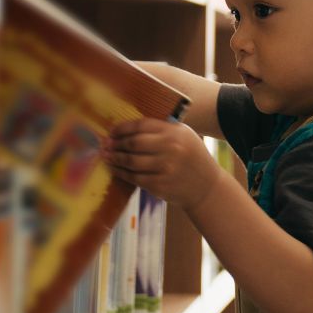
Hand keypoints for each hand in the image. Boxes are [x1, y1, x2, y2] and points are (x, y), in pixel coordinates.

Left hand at [103, 118, 222, 207]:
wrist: (207, 186)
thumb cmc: (192, 157)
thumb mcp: (184, 136)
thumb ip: (161, 130)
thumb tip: (127, 129)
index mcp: (175, 133)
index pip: (142, 125)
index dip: (123, 128)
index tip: (112, 131)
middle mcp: (171, 149)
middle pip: (133, 143)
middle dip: (116, 144)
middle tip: (106, 144)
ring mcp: (165, 169)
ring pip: (131, 162)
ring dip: (115, 158)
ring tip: (107, 156)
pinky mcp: (160, 185)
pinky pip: (134, 178)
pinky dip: (121, 173)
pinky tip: (116, 169)